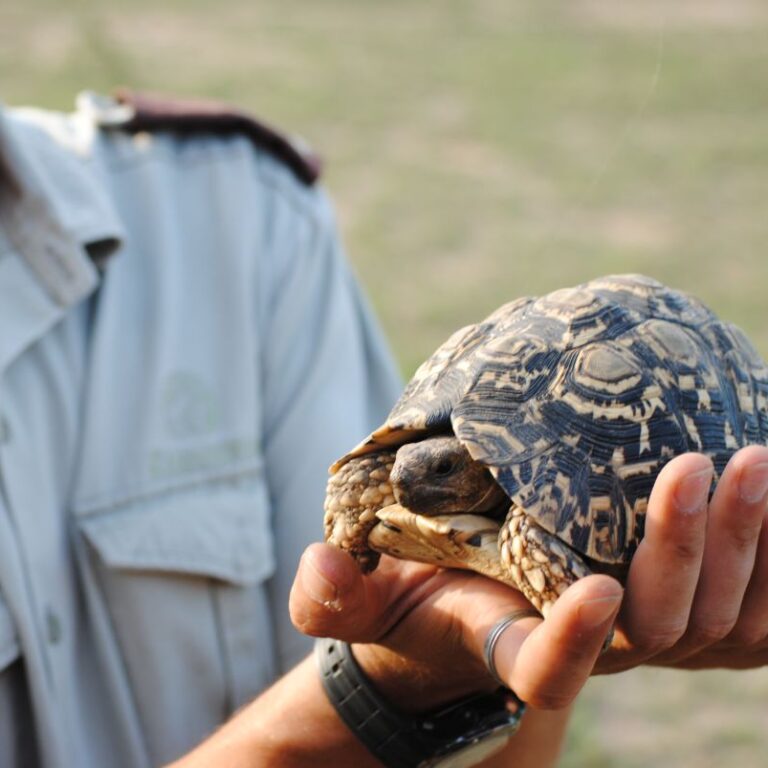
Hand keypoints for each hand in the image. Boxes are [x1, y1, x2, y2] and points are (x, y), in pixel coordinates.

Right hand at [290, 445, 767, 712]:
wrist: (463, 608)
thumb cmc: (411, 598)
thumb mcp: (359, 600)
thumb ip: (330, 594)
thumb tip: (318, 565)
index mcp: (507, 650)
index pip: (545, 673)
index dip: (574, 644)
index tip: (595, 587)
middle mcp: (585, 649)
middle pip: (658, 631)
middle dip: (685, 553)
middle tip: (701, 465)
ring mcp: (635, 634)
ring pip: (716, 623)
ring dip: (746, 549)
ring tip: (755, 458)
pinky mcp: (664, 607)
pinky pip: (748, 613)